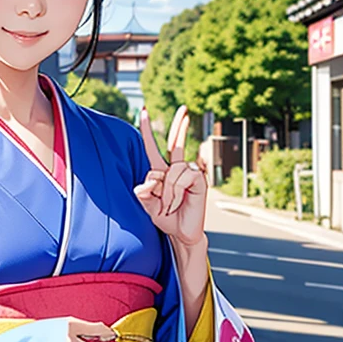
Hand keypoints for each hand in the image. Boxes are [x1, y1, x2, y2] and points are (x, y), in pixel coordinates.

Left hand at [133, 105, 207, 246]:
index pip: (153, 148)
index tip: (143, 111)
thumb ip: (143, 193)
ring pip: (173, 169)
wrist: (181, 233)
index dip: (147, 130)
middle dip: (179, 125)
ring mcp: (189, 173)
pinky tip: (181, 200)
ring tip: (170, 204)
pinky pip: (184, 176)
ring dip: (168, 190)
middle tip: (183, 108)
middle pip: (175, 142)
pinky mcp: (199, 180)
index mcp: (160, 172)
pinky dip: (177, 190)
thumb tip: (150, 179)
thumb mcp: (147, 206)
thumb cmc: (166, 218)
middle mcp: (175, 169)